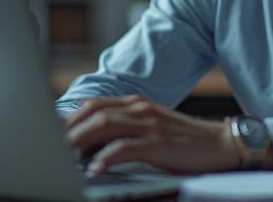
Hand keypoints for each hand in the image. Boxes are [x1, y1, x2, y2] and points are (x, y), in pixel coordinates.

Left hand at [65, 95, 240, 174]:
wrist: (221, 143)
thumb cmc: (183, 140)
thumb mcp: (151, 127)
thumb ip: (125, 129)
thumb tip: (91, 146)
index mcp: (136, 103)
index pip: (94, 104)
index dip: (71, 118)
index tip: (52, 132)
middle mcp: (140, 108)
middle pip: (94, 113)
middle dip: (69, 130)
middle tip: (51, 147)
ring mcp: (150, 124)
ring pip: (105, 125)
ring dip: (81, 141)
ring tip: (65, 157)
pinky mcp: (159, 143)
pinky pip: (126, 148)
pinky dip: (107, 157)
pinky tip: (96, 168)